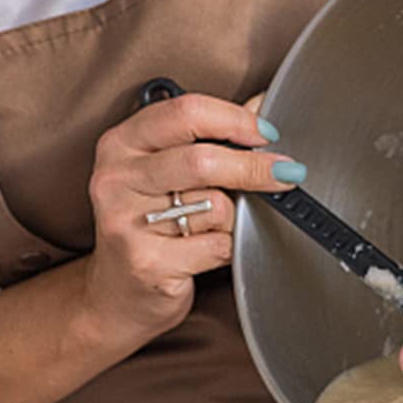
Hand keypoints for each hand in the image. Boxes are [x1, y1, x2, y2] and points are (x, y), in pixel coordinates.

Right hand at [80, 90, 301, 347]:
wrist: (116, 295)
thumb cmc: (148, 226)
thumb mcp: (166, 171)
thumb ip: (210, 135)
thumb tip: (261, 106)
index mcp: (121, 143)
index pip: (186, 112)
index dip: (235, 120)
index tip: (266, 134)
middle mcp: (115, 178)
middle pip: (203, 159)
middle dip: (254, 167)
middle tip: (286, 172)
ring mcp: (125, 222)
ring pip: (214, 204)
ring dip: (232, 216)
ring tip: (213, 224)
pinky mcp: (145, 262)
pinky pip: (215, 245)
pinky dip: (226, 247)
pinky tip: (207, 250)